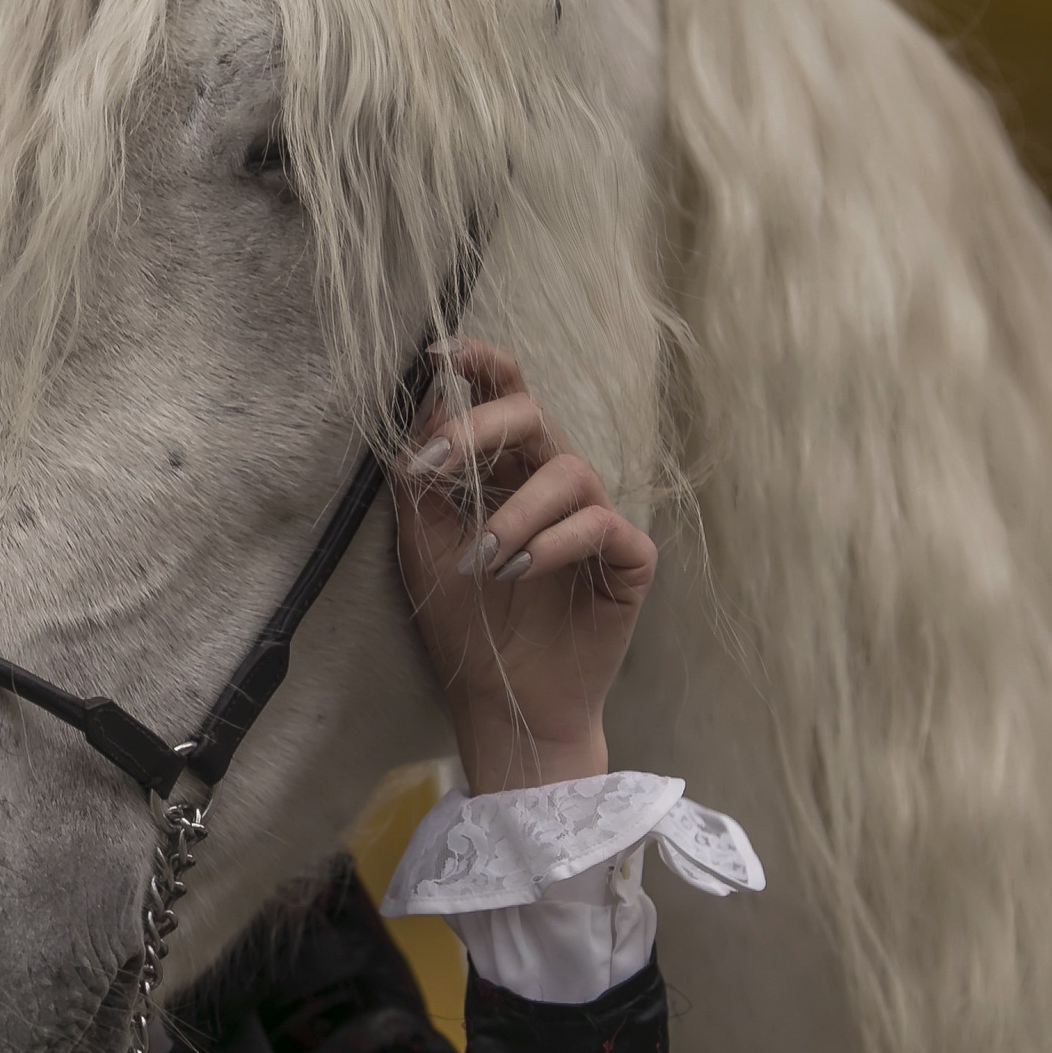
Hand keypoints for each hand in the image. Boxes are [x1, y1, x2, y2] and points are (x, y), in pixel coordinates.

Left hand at [392, 338, 653, 792]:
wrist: (502, 699)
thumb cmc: (464, 619)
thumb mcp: (422, 543)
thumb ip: (422, 477)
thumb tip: (427, 401)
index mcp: (506, 470)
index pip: (504, 394)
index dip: (480, 362)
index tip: (437, 353)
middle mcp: (553, 483)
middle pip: (534, 416)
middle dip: (478, 431)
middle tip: (430, 467)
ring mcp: (595, 518)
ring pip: (568, 471)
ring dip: (513, 512)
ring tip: (481, 561)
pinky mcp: (629, 560)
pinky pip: (602, 526)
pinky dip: (554, 544)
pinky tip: (520, 572)